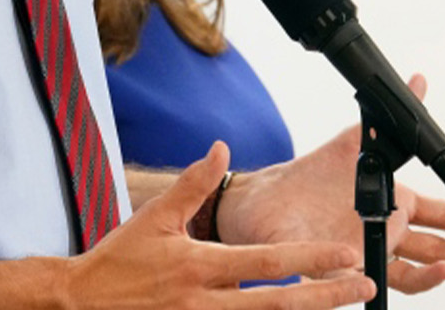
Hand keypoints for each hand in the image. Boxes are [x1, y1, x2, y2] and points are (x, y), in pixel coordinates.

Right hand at [67, 143, 373, 307]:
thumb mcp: (156, 219)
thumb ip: (193, 184)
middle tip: (366, 287)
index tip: (346, 255)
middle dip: (326, 296)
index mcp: (200, 266)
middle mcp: (206, 302)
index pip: (267, 264)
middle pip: (279, 303)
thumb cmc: (118, 263)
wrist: (79, 306)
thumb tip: (220, 149)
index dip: (310, 260)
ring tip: (345, 308)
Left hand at [219, 76, 444, 295]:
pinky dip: (374, 284)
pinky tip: (382, 278)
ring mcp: (364, 253)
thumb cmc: (309, 177)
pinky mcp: (336, 270)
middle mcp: (385, 232)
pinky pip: (358, 284)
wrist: (263, 202)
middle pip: (436, 248)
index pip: (442, 216)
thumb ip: (387, 119)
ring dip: (432, 272)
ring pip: (408, 273)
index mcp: (395, 203)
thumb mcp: (352, 141)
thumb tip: (419, 83)